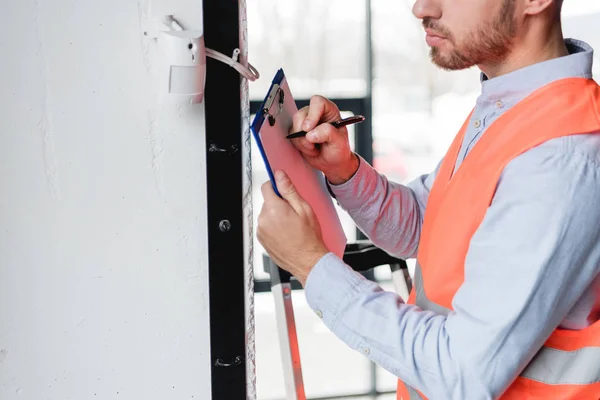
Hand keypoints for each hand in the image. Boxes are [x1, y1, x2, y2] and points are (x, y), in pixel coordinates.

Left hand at [257, 170, 328, 285]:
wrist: (307, 261)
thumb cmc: (308, 238)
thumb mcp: (303, 209)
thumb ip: (289, 190)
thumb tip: (280, 176)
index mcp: (274, 209)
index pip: (266, 187)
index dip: (276, 186)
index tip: (283, 190)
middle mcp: (264, 219)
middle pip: (267, 202)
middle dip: (279, 204)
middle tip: (294, 213)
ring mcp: (261, 231)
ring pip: (267, 214)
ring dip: (276, 216)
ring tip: (291, 226)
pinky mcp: (262, 240)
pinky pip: (266, 226)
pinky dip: (274, 227)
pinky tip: (286, 233)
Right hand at [290, 95, 358, 184]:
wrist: (333, 162)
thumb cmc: (339, 149)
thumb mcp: (339, 142)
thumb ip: (328, 133)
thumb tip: (311, 134)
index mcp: (329, 111)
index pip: (317, 102)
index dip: (312, 114)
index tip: (309, 128)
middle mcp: (316, 114)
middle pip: (301, 114)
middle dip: (303, 132)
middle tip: (312, 144)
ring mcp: (305, 123)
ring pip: (294, 126)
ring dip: (302, 141)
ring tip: (314, 148)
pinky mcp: (298, 132)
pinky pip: (291, 136)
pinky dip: (299, 145)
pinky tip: (310, 150)